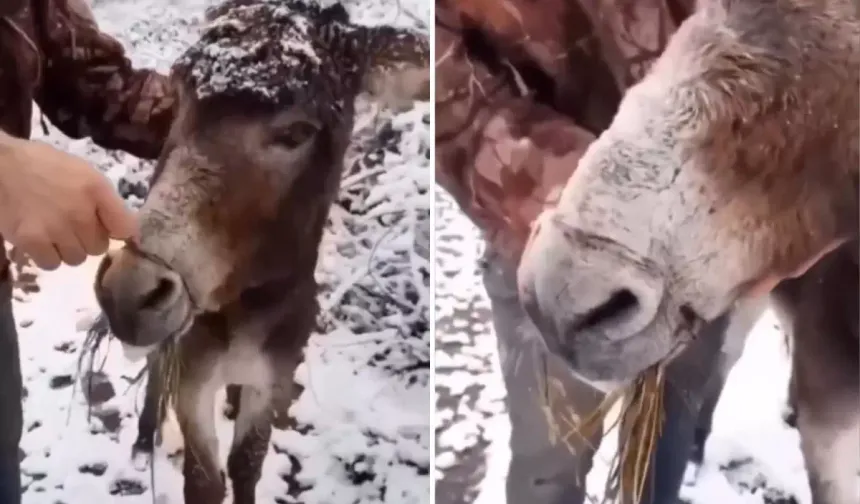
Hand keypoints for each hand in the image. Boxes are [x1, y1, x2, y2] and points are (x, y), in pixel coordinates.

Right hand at [0, 137, 137, 269]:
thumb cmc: (42, 166)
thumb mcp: (82, 172)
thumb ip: (104, 200)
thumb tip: (123, 231)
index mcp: (96, 188)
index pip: (125, 227)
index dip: (118, 232)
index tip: (109, 231)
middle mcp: (80, 210)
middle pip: (99, 247)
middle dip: (87, 239)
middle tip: (70, 225)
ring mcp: (55, 227)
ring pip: (77, 259)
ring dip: (67, 249)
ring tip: (52, 231)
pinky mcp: (31, 240)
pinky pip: (52, 263)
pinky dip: (46, 256)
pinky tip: (39, 238)